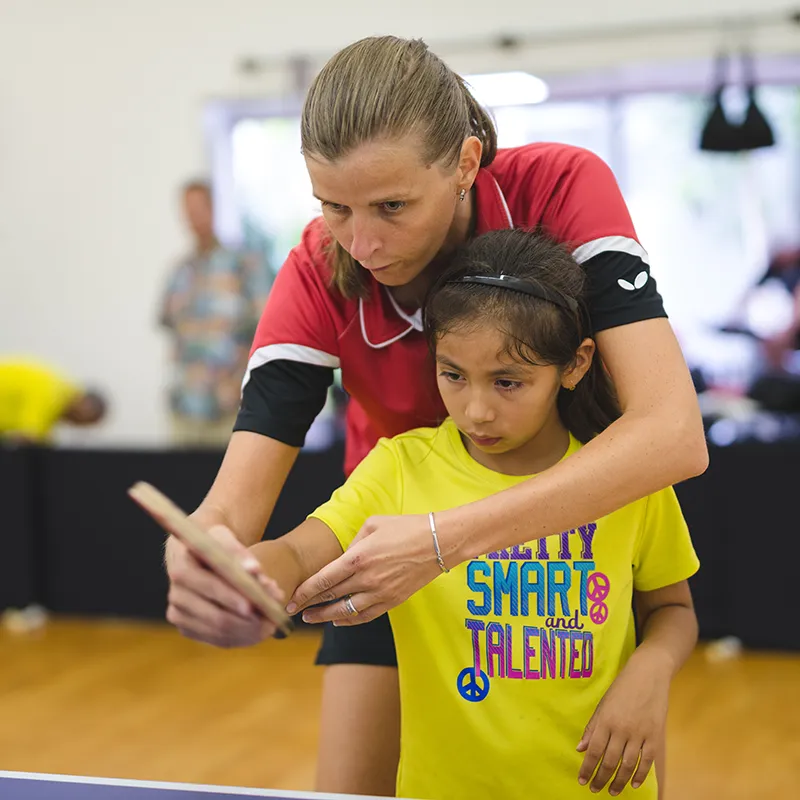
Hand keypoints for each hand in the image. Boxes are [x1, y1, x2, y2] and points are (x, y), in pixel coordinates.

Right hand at [165, 526, 282, 646]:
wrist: (196, 555)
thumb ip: (238, 551)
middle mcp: (177, 595)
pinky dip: (242, 636)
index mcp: (182, 568)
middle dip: (247, 620)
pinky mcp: (187, 629)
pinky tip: (260, 629)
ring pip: (220, 631)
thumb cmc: (214, 544)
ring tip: (273, 622)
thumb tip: (254, 569)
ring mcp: (179, 615)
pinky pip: (218, 640)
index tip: (254, 605)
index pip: (210, 587)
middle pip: (215, 616)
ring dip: (249, 630)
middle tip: (273, 619)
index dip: (233, 597)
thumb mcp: (224, 537)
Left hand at [287, 514, 440, 624]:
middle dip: (309, 605)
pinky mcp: (393, 601)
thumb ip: (353, 542)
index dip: (304, 592)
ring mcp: (380, 593)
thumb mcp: (373, 524)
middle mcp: (366, 579)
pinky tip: (338, 620)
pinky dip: (349, 620)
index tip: (291, 598)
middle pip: (330, 598)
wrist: (439, 542)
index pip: (323, 581)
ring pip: (345, 612)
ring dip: (325, 617)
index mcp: (357, 558)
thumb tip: (344, 557)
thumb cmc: (406, 527)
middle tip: (293, 610)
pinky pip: (366, 616)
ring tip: (312, 618)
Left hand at [576, 649, 669, 794]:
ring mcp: (640, 733)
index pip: (594, 750)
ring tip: (612, 791)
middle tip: (595, 789)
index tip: (582, 780)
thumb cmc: (622, 688)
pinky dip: (640, 774)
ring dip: (619, 781)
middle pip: (610, 761)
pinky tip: (633, 783)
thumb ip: (593, 727)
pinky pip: (647, 760)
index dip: (587, 768)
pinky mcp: (655, 735)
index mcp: (606, 720)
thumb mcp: (603, 704)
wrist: (648, 674)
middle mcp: (621, 729)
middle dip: (601, 778)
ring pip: (628, 765)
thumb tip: (581, 748)